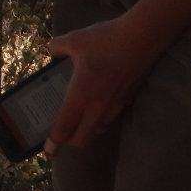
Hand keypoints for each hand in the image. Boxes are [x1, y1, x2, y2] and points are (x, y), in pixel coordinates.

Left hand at [43, 0, 190, 154]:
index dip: (54, 142)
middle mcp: (97, 107)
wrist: (142, 39)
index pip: (65, 128)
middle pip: (82, 139)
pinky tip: (96, 108)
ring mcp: (114, 107)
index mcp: (80, 96)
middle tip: (62, 135)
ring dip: (87, 132)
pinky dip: (100, 122)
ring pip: (97, 131)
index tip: (48, 151)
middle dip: (70, 142)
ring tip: (78, 122)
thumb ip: (57, 47)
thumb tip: (52, 52)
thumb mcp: (74, 39)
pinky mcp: (127, 101)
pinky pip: (109, 120)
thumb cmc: (105, 40)